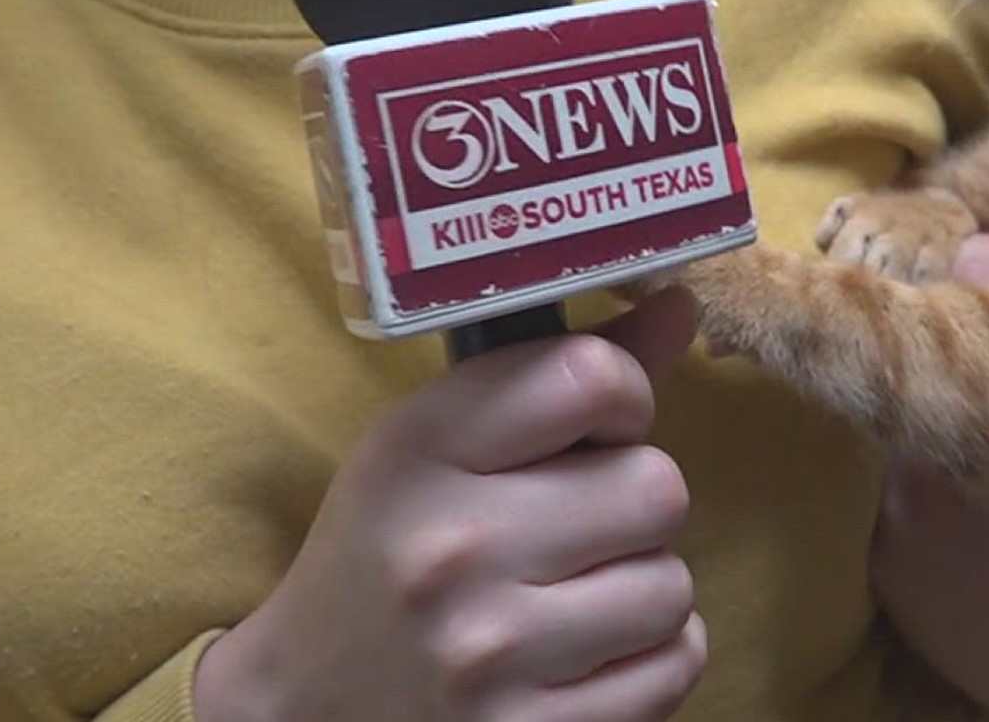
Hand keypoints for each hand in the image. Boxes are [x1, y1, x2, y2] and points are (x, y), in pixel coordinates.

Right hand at [194, 291, 707, 721]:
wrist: (305, 708)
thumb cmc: (386, 554)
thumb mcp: (436, 447)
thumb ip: (557, 375)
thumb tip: (682, 306)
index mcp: (418, 452)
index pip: (589, 377)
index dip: (620, 395)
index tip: (595, 425)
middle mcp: (452, 549)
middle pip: (656, 486)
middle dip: (632, 502)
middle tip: (580, 523)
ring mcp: (491, 655)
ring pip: (671, 584)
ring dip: (642, 585)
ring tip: (577, 593)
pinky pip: (674, 666)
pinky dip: (651, 658)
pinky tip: (590, 651)